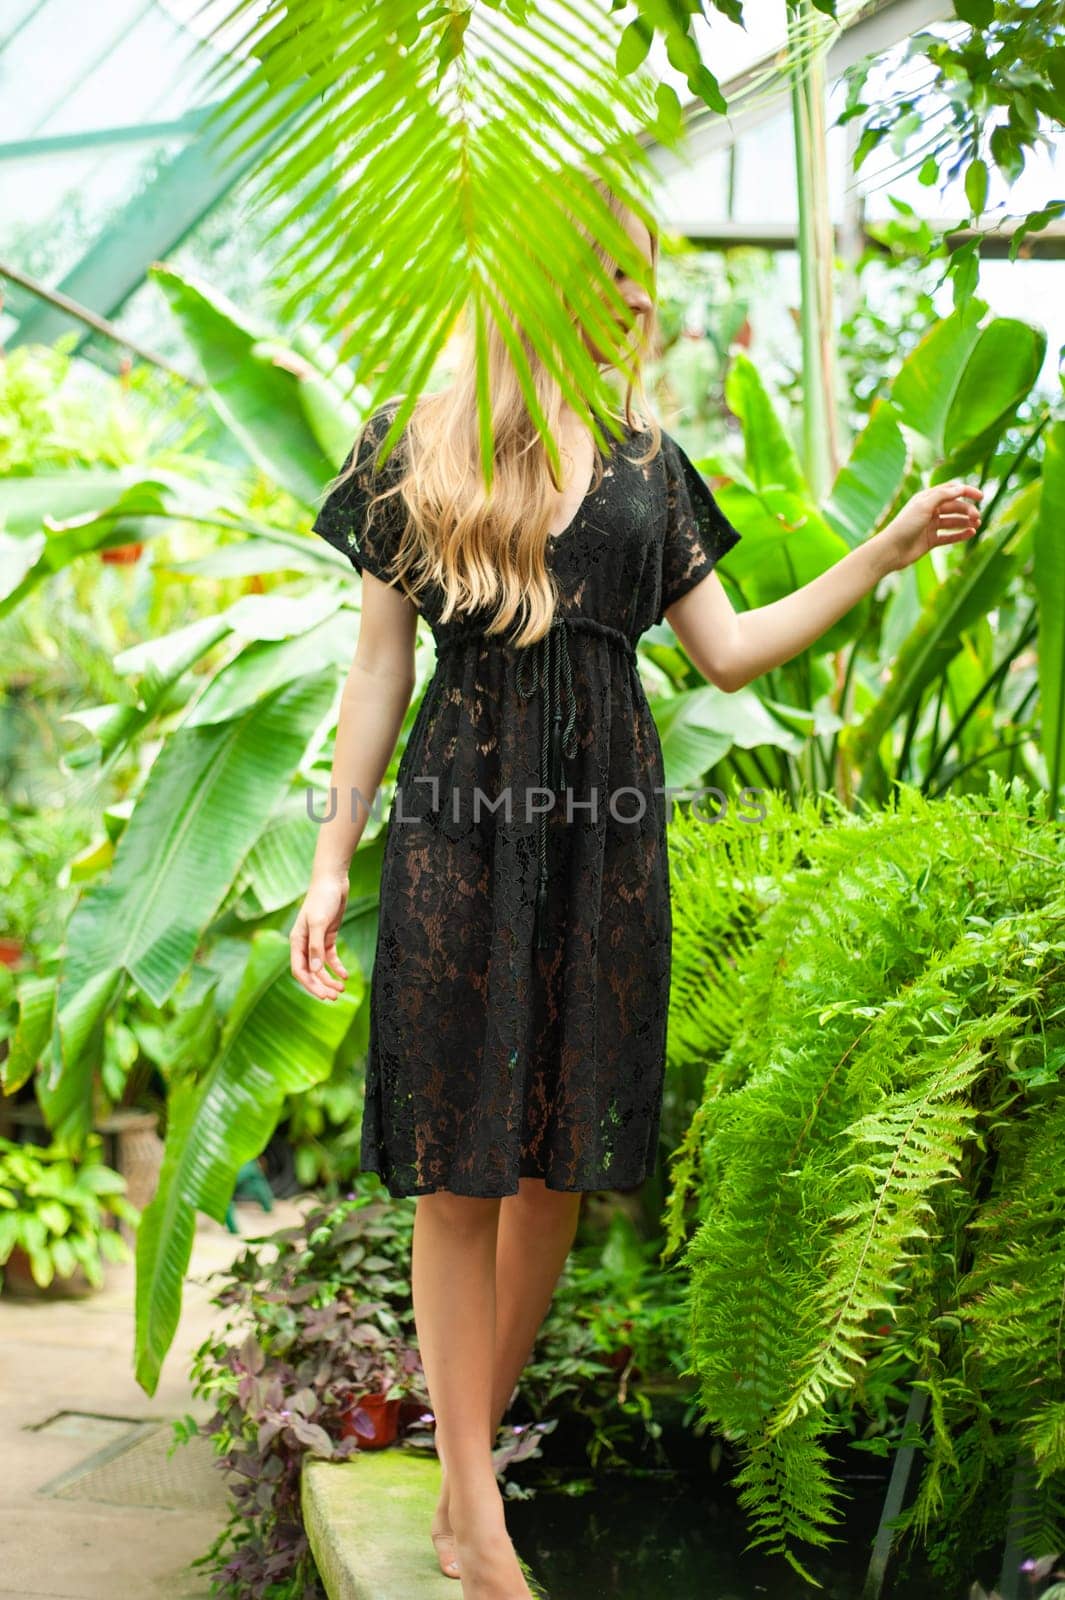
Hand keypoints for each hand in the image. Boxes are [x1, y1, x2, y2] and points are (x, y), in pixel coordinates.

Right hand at [290, 873, 349, 999]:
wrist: (332, 881)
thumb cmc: (322, 899)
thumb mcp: (319, 923)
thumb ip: (316, 947)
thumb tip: (315, 971)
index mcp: (296, 941)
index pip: (300, 970)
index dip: (310, 985)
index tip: (324, 996)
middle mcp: (304, 943)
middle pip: (310, 972)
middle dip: (321, 986)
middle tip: (335, 997)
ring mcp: (316, 940)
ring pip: (320, 967)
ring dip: (329, 979)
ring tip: (342, 989)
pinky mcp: (328, 936)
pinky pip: (330, 957)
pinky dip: (337, 967)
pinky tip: (345, 975)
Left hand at [875, 480, 983, 572]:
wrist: (891, 550)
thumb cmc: (905, 525)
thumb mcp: (924, 506)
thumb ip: (943, 495)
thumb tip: (960, 487)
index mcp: (926, 499)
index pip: (951, 490)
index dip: (966, 491)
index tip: (981, 497)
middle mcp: (929, 511)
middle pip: (954, 507)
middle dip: (967, 510)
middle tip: (977, 517)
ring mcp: (930, 526)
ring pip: (953, 522)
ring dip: (966, 522)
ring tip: (977, 525)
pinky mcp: (931, 541)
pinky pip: (949, 536)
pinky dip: (960, 535)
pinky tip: (971, 533)